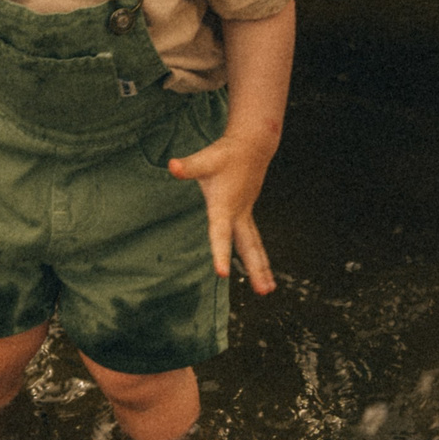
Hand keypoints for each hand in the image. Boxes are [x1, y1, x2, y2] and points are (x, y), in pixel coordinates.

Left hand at [168, 133, 277, 295]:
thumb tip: (171, 166)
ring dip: (261, 268)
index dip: (221, 254)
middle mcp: (239, 214)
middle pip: (249, 247)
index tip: (222, 274)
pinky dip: (259, 257)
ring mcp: (246, 215)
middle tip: (263, 293)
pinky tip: (262, 271)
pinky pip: (254, 241)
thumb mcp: (204, 160)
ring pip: (255, 246)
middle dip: (256, 270)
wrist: (252, 146)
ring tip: (267, 291)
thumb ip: (188, 166)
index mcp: (225, 207)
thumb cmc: (225, 155)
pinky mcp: (247, 214)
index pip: (221, 234)